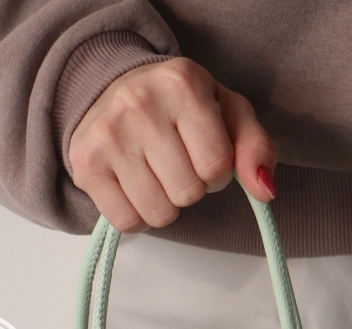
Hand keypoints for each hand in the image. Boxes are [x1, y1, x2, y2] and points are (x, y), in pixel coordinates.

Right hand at [68, 57, 276, 231]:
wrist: (112, 89)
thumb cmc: (179, 107)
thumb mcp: (228, 114)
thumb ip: (256, 148)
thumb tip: (265, 191)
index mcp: (181, 84)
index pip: (217, 167)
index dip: (217, 174)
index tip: (203, 155)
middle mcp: (138, 104)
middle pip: (187, 193)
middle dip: (190, 188)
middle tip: (177, 163)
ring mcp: (107, 135)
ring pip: (159, 214)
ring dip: (165, 205)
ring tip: (156, 174)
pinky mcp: (85, 165)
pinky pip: (127, 223)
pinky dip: (138, 217)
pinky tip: (135, 188)